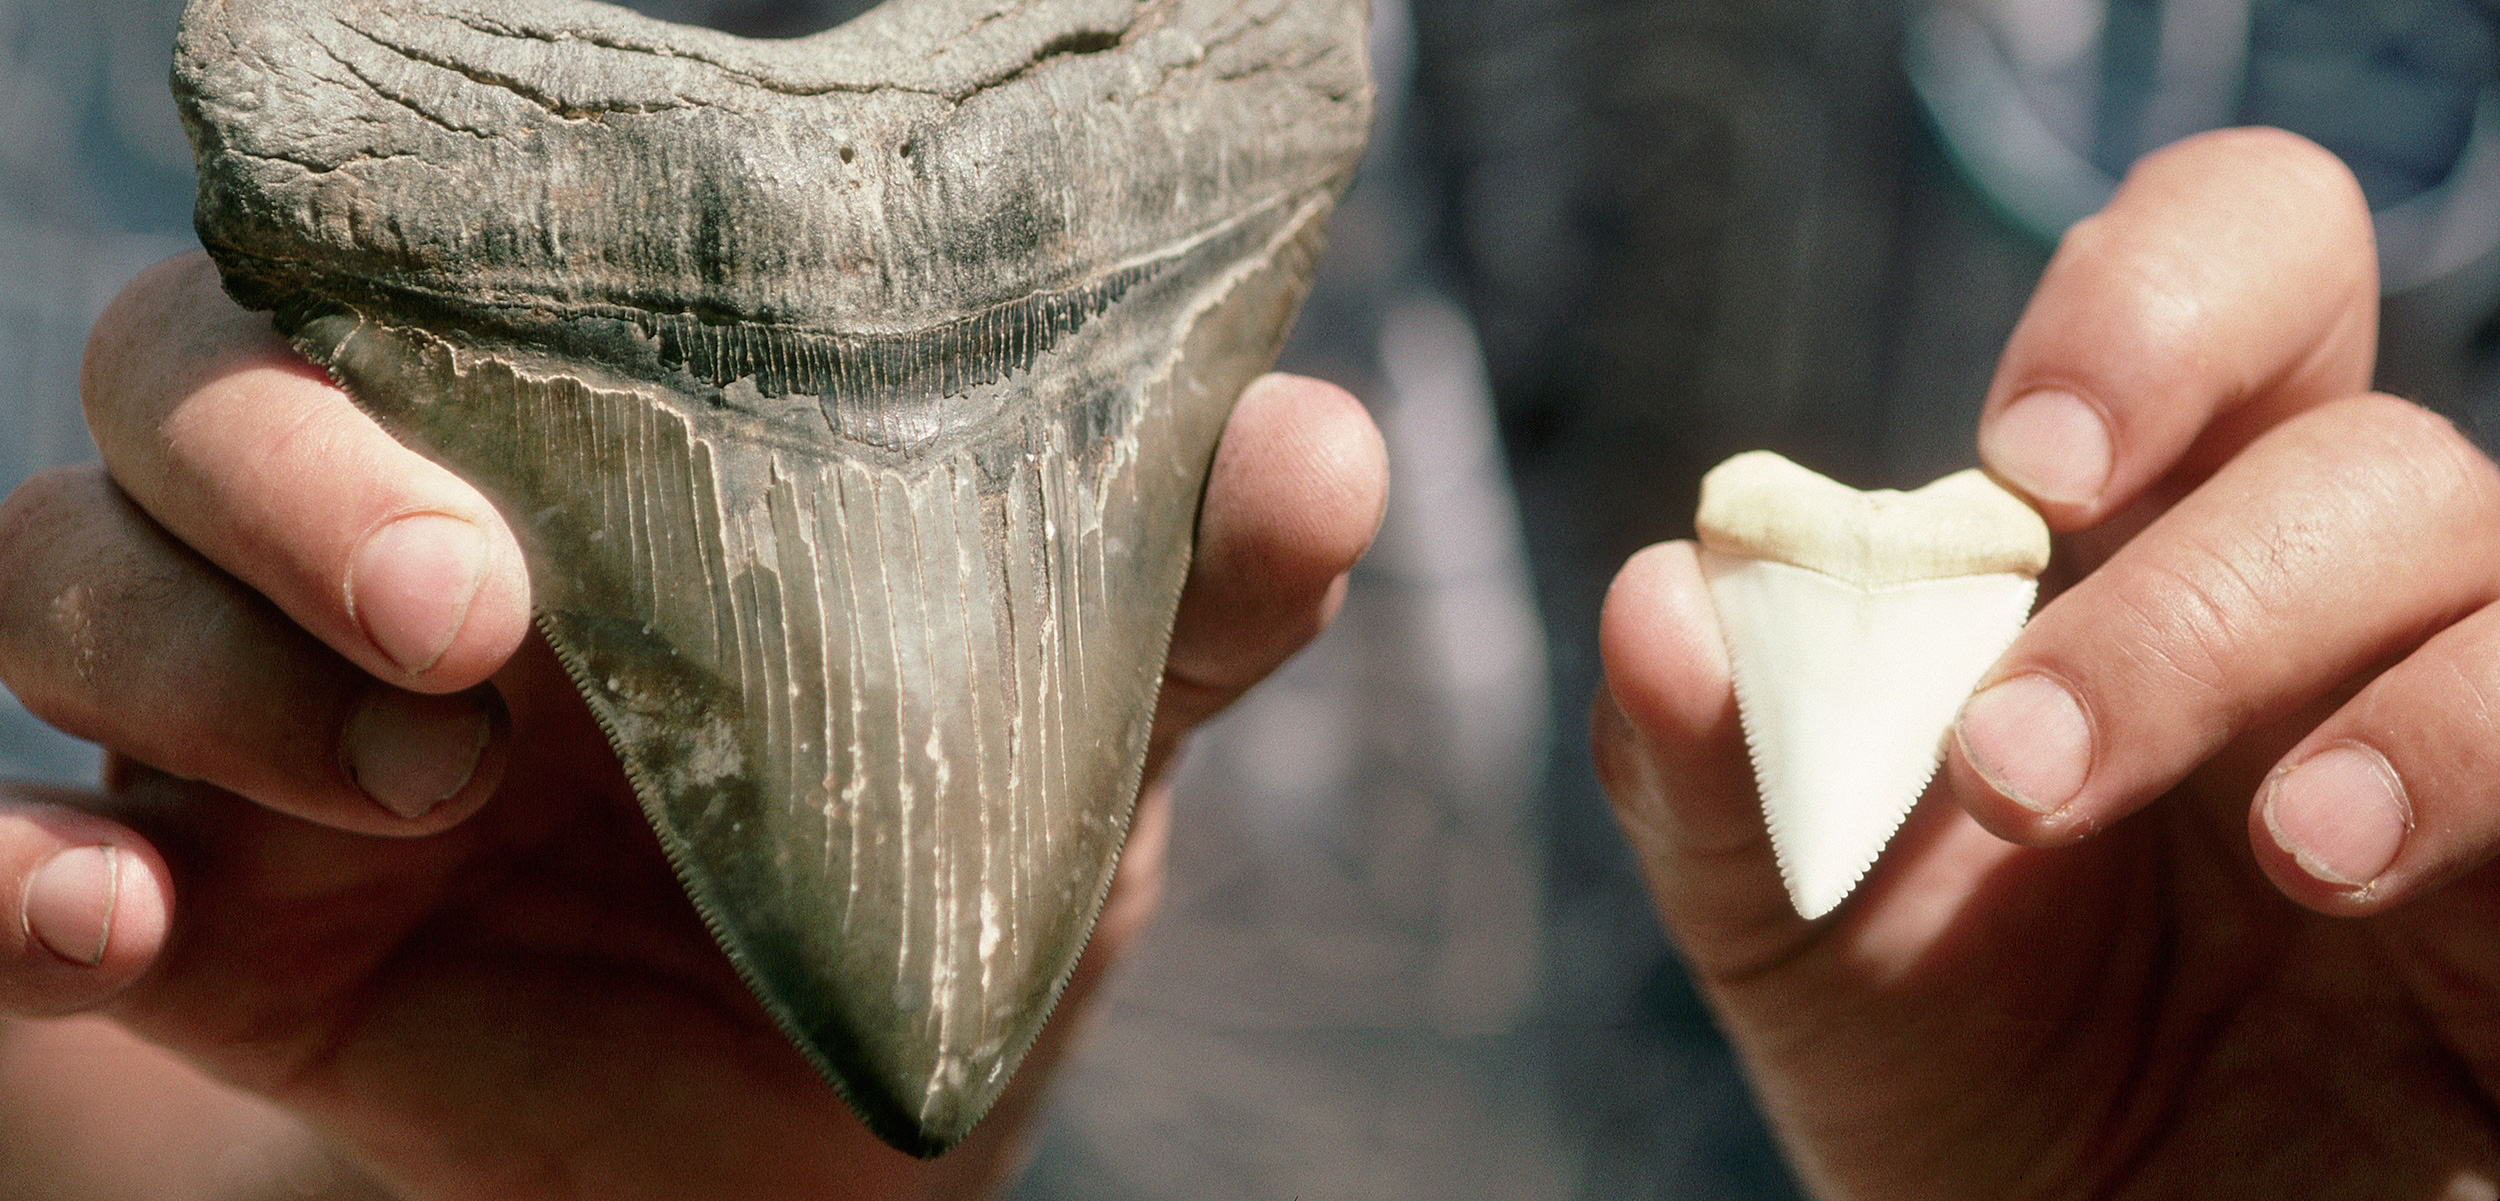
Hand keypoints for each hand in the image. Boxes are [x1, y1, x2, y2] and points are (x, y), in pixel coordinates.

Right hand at [0, 252, 1388, 1200]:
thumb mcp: (1074, 745)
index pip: (414, 259)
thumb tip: (1322, 448)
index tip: (543, 306)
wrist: (833, 1150)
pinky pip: (0, 855)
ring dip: (189, 652)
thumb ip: (1183, 597)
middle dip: (283, 455)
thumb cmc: (937, 890)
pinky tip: (106, 913)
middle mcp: (383, 544)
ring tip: (412, 775)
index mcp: (577, 448)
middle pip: (183, 375)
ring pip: (63, 575)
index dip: (417, 247)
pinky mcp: (206, 920)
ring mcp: (263, 730)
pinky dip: (11, 871)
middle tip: (479, 599)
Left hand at [1596, 128, 2499, 1197]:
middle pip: (2360, 442)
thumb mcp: (1798, 924)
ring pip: (2476, 550)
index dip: (2157, 303)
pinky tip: (2334, 858)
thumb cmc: (1959, 1066)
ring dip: (2282, 676)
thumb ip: (1712, 769)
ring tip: (2190, 845)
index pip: (2233, 276)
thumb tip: (1659, 592)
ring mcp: (2472, 715)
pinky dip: (2471, 747)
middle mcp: (2339, 604)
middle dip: (2184, 590)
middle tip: (2007, 767)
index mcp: (2154, 539)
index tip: (2022, 465)